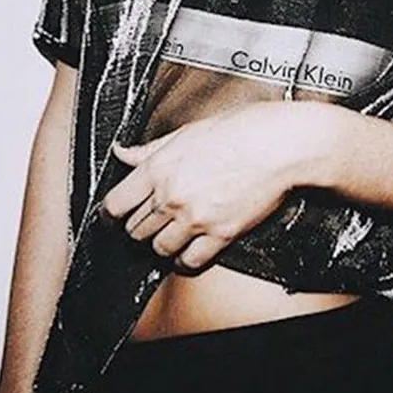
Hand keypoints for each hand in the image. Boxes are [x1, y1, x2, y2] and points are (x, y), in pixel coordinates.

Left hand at [99, 101, 333, 270]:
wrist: (281, 144)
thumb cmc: (242, 129)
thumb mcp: (189, 131)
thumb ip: (152, 149)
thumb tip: (124, 153)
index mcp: (160, 166)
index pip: (116, 204)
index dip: (111, 213)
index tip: (115, 215)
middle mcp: (173, 195)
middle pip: (135, 229)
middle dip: (139, 225)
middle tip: (150, 219)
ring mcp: (195, 217)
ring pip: (158, 248)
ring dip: (162, 243)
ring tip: (172, 232)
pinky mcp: (220, 234)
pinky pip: (189, 262)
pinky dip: (185, 260)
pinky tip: (189, 249)